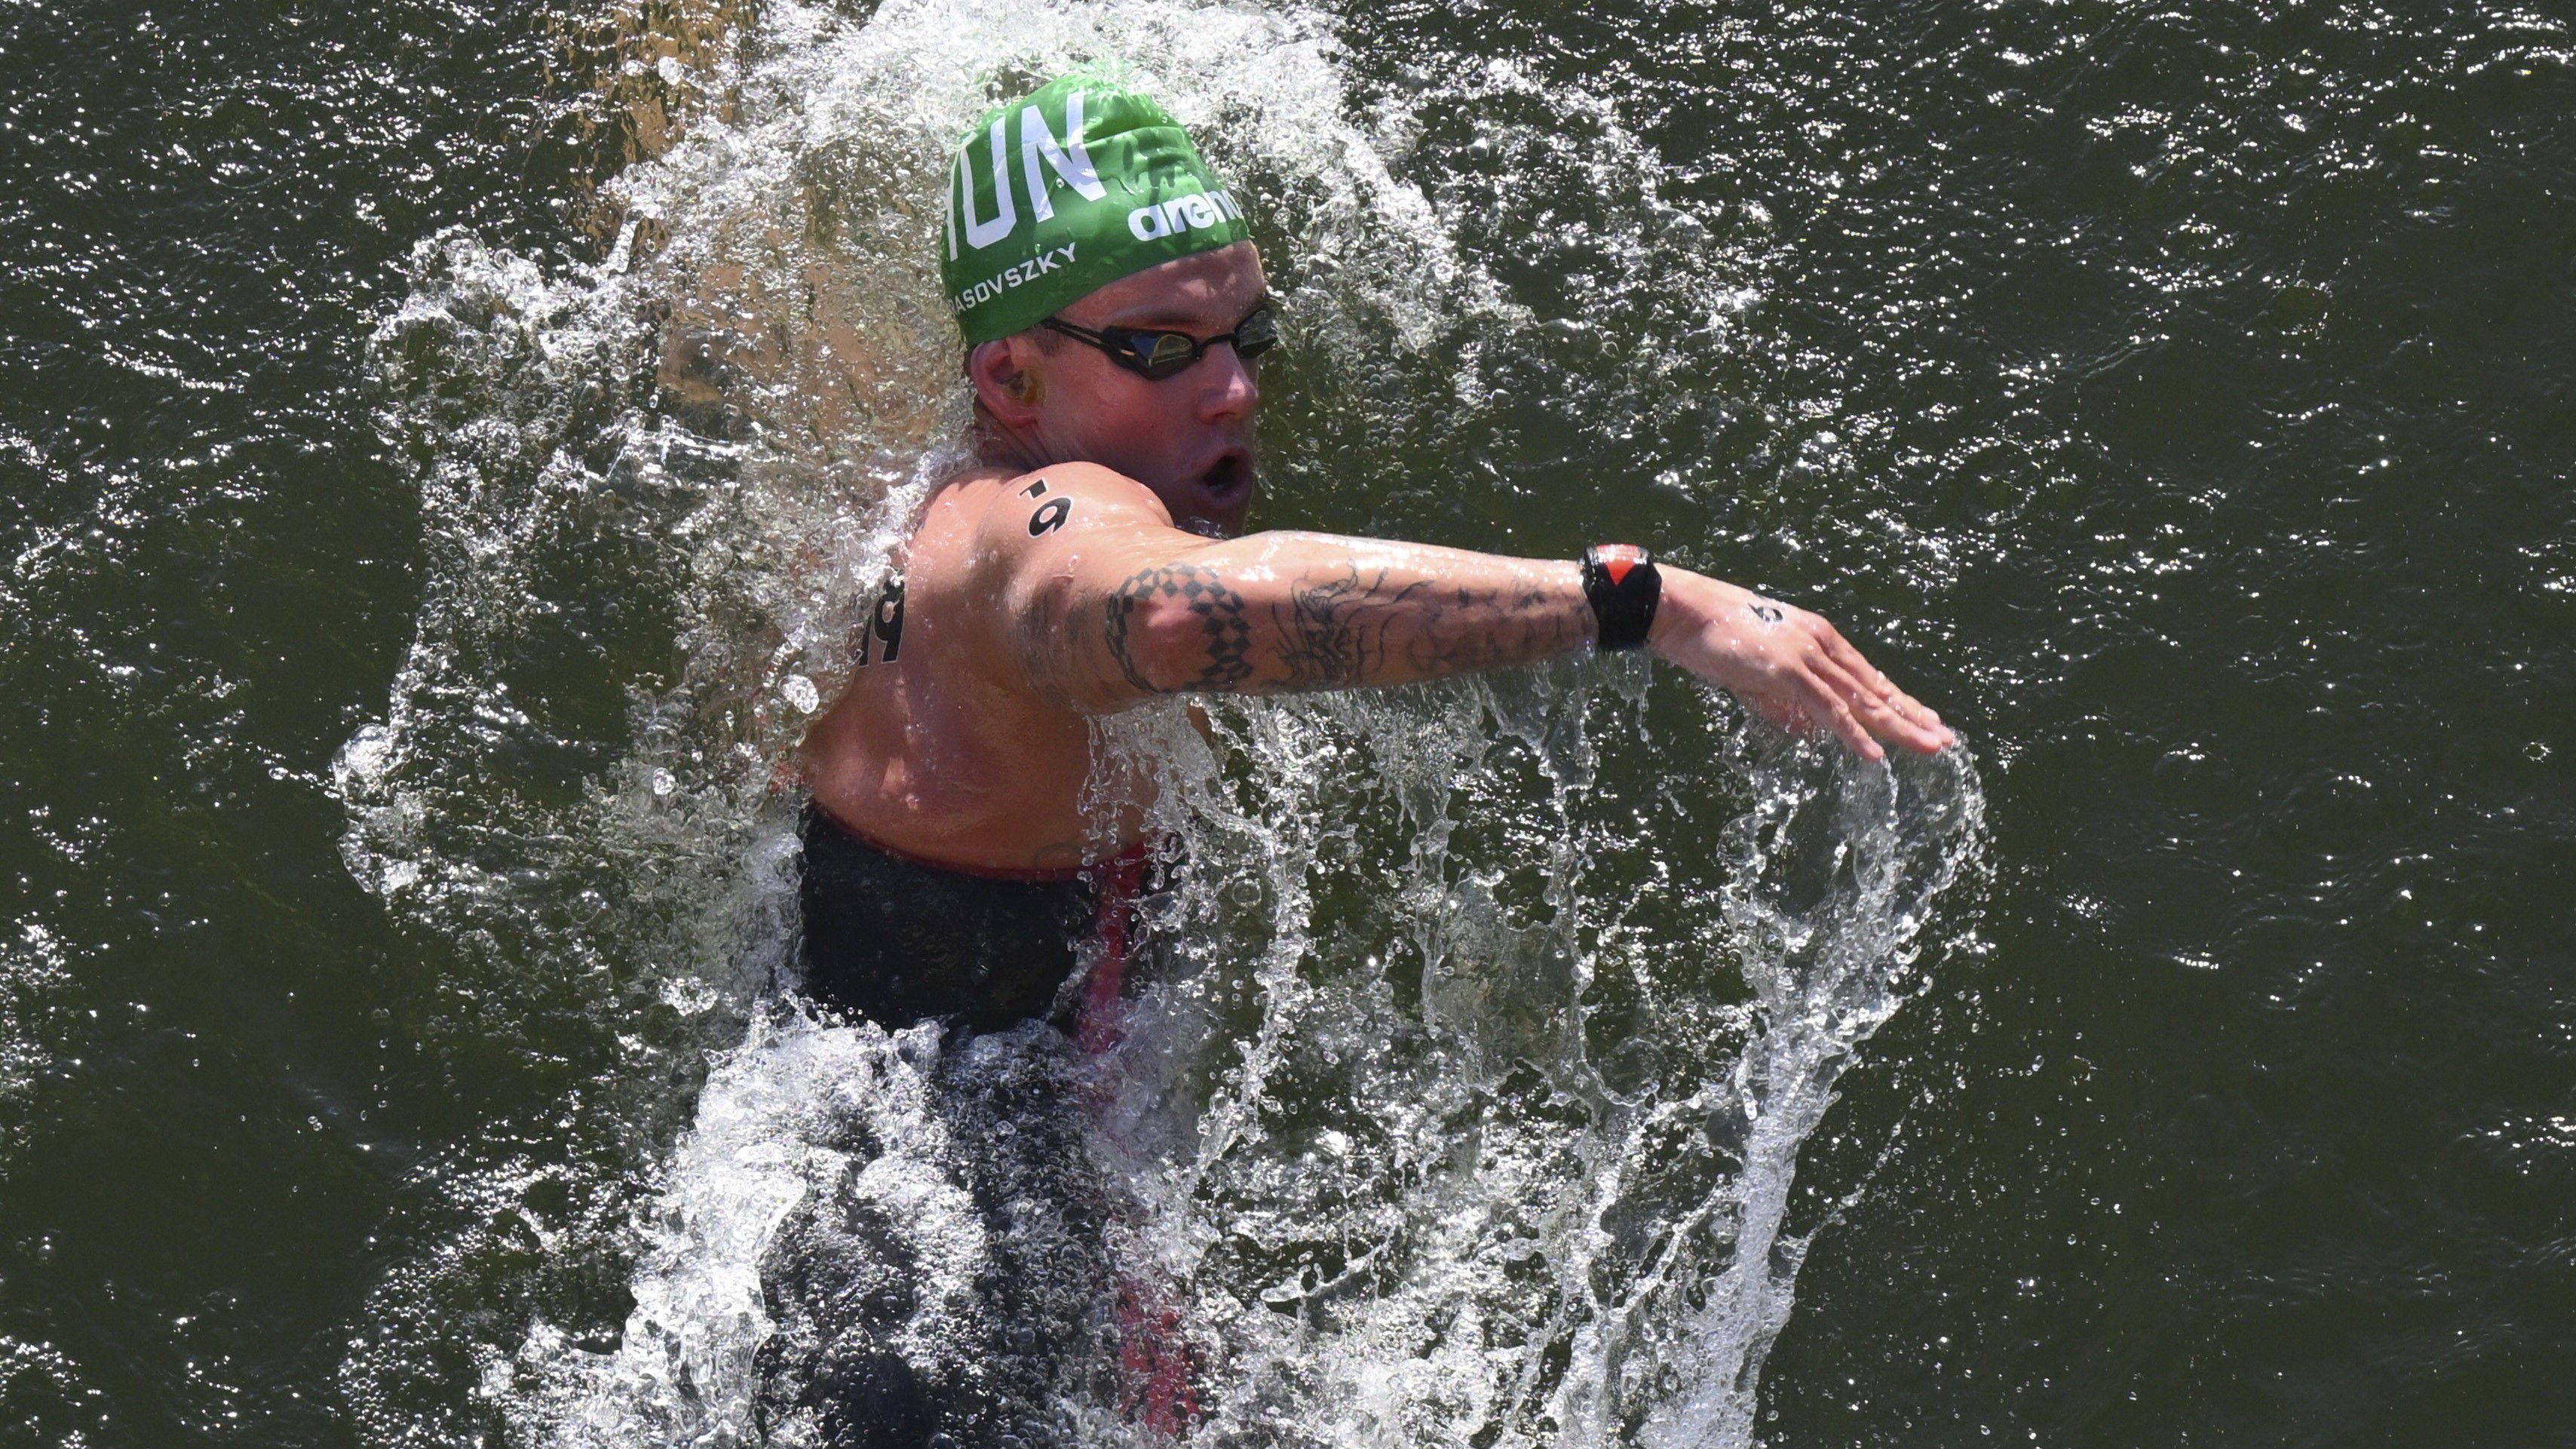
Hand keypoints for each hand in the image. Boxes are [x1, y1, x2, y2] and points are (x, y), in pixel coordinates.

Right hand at [1648, 570, 1954, 760]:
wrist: (1685, 611)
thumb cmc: (1716, 639)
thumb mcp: (1758, 677)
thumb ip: (1786, 705)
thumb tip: (1809, 732)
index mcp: (1820, 641)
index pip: (1868, 677)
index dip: (1898, 701)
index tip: (1925, 719)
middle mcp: (1822, 645)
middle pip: (1875, 689)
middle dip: (1911, 716)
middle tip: (1943, 739)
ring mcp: (1808, 657)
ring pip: (1862, 700)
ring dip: (1897, 727)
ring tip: (1927, 747)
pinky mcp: (1788, 671)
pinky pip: (1829, 710)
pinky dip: (1853, 733)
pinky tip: (1874, 753)